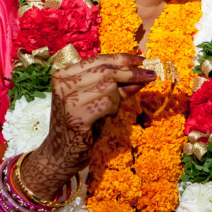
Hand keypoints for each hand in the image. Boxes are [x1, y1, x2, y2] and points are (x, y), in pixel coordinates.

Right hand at [21, 53, 155, 196]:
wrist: (60, 152)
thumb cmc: (80, 123)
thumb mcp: (96, 99)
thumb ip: (115, 86)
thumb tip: (141, 74)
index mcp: (63, 74)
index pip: (98, 59)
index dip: (122, 58)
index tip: (142, 60)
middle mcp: (62, 84)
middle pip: (106, 70)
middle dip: (131, 73)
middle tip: (150, 76)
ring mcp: (68, 100)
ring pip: (109, 86)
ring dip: (118, 97)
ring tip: (111, 109)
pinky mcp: (77, 117)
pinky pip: (108, 103)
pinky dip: (114, 109)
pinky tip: (107, 116)